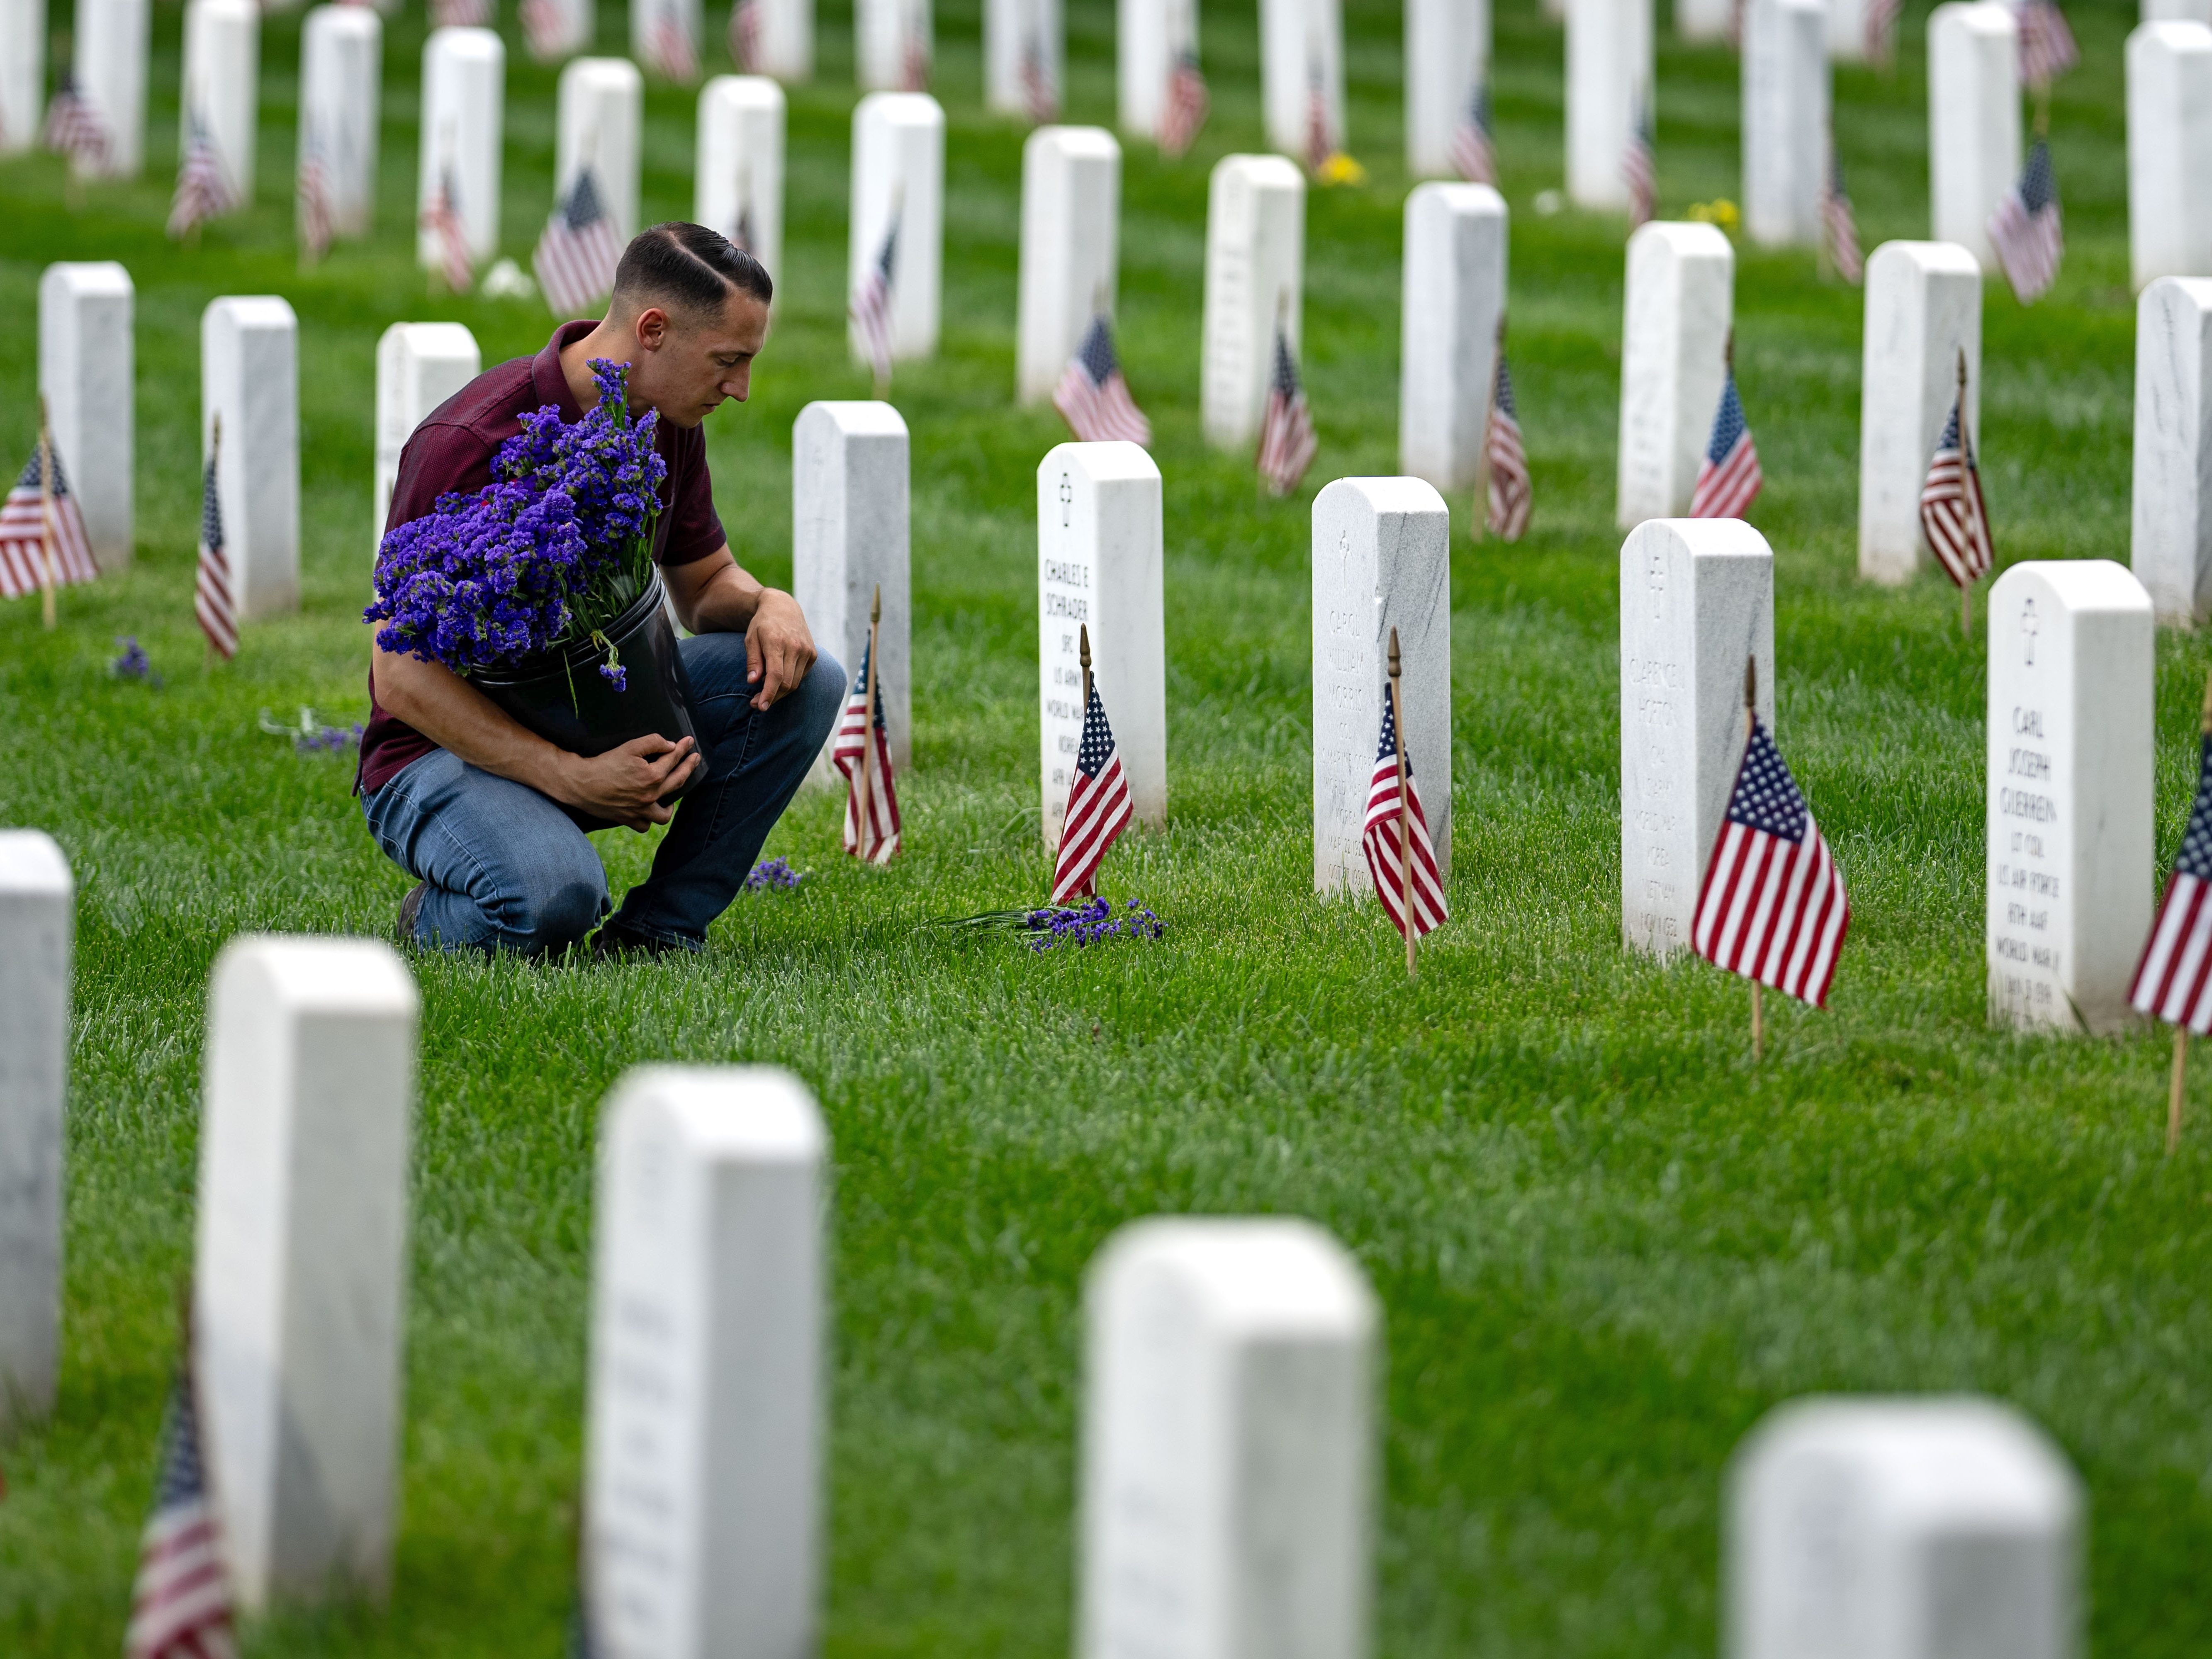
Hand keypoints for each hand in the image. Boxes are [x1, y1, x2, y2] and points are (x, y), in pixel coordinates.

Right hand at [554, 734, 700, 831]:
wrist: (579, 783)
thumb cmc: (603, 763)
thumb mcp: (629, 747)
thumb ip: (652, 742)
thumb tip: (671, 745)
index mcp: (652, 777)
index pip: (673, 760)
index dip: (683, 749)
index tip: (689, 742)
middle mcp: (650, 796)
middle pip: (678, 782)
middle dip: (689, 767)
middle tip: (694, 758)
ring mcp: (640, 811)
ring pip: (664, 814)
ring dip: (670, 804)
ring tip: (669, 795)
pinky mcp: (628, 819)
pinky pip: (645, 825)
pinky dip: (648, 819)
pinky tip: (648, 810)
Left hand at [744, 589, 817, 711]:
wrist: (783, 607)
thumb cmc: (762, 624)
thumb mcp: (750, 639)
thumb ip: (753, 660)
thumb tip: (752, 681)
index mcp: (777, 642)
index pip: (776, 675)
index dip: (769, 694)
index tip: (760, 707)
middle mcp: (795, 647)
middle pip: (786, 683)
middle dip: (772, 697)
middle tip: (756, 703)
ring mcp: (807, 651)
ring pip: (795, 682)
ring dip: (780, 692)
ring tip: (765, 692)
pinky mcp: (812, 654)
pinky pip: (801, 676)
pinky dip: (789, 682)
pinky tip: (778, 679)